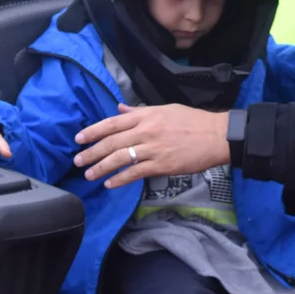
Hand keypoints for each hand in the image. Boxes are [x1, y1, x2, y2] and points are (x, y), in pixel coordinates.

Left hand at [73, 104, 229, 188]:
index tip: (79, 139)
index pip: (112, 123)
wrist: (216, 136)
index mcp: (146, 115)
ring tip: (89, 175)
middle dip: (91, 152)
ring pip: (120, 159)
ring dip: (101, 168)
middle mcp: (146, 131)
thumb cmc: (193, 121)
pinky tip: (110, 184)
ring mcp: (153, 149)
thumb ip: (140, 111)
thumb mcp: (165, 109)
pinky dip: (120, 179)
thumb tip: (119, 110)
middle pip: (111, 142)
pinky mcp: (161, 165)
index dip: (93, 131)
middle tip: (78, 161)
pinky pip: (135, 173)